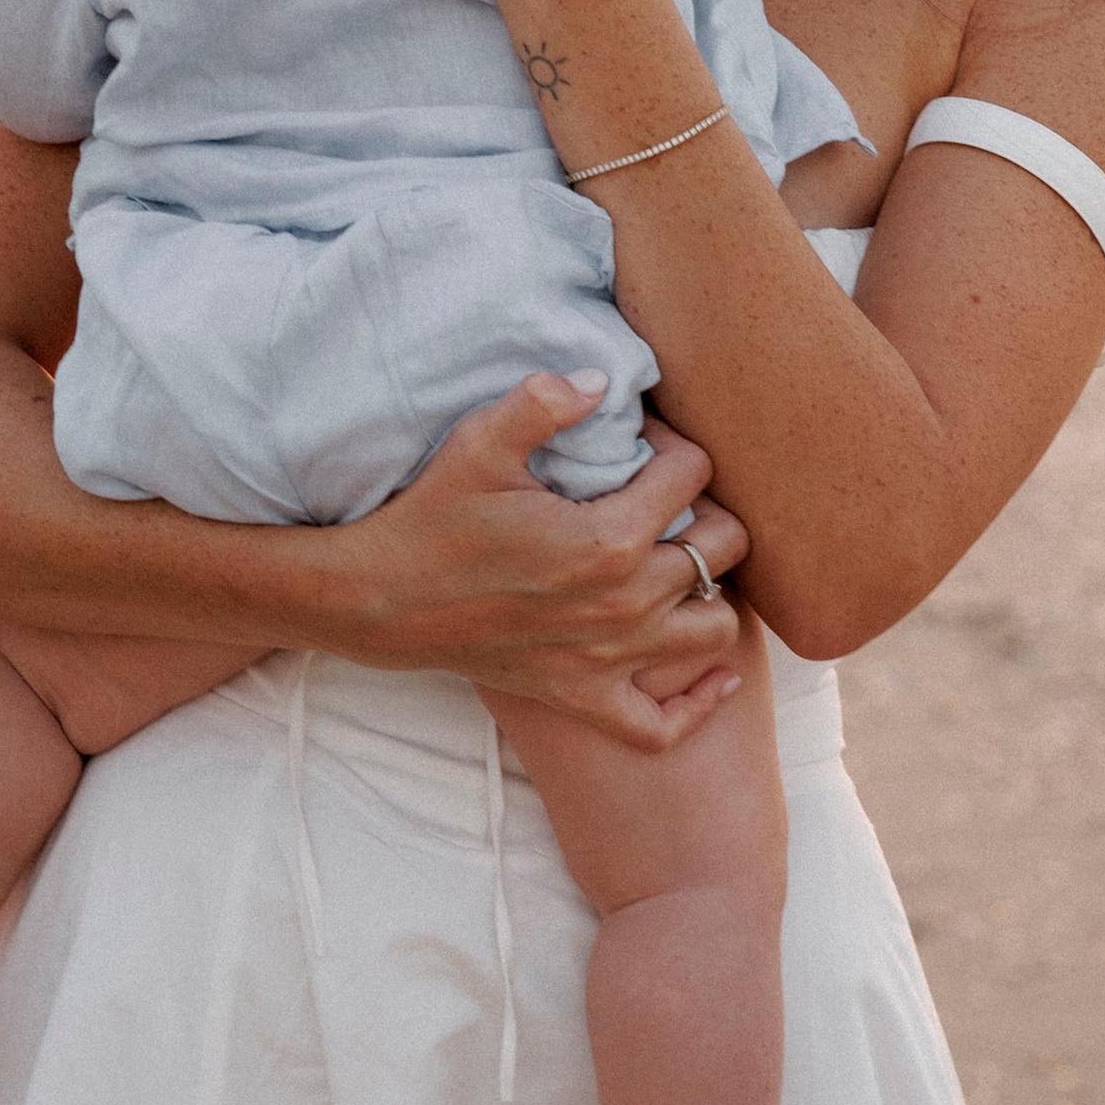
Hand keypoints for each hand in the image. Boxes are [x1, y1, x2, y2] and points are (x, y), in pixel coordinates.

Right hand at [337, 375, 748, 750]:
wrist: (380, 601)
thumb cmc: (432, 517)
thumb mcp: (479, 443)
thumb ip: (544, 402)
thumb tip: (603, 380)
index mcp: (608, 539)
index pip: (693, 474)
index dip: (672, 442)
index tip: (640, 438)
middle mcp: (624, 603)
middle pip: (725, 545)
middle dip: (705, 507)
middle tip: (665, 495)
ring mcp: (608, 658)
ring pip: (718, 625)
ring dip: (711, 590)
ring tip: (678, 560)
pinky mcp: (584, 696)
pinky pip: (664, 725)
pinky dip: (696, 703)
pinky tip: (711, 675)